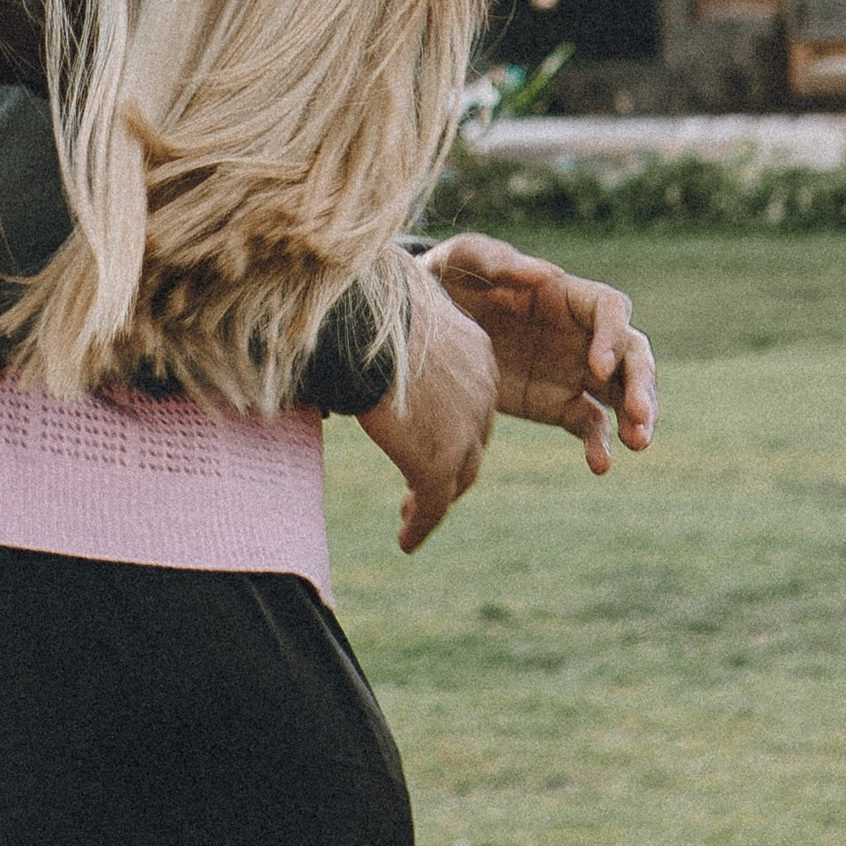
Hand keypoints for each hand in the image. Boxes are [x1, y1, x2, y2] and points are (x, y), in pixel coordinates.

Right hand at [358, 267, 497, 555]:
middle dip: (451, 463)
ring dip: (435, 499)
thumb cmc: (364, 303)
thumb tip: (364, 351)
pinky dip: (421, 526)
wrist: (363, 319)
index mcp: (476, 351)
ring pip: (458, 477)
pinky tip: (406, 542)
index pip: (474, 398)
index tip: (428, 435)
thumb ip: (396, 343)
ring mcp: (465, 429)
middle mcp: (482, 391)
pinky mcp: (439, 462)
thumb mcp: (395, 317)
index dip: (454, 421)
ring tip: (410, 516)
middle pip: (473, 440)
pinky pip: (433, 505)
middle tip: (422, 485)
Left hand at [421, 233, 656, 472]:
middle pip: (631, 353)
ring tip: (639, 443)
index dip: (614, 335)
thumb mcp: (463, 258)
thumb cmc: (448, 278)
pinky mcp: (558, 403)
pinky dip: (601, 444)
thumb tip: (548, 273)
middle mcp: (580, 332)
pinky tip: (600, 465)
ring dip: (638, 415)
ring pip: (622, 392)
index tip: (599, 365)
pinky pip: (590, 424)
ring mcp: (573, 370)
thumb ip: (498, 261)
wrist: (423, 323)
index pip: (610, 308)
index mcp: (564, 294)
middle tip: (641, 415)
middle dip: (642, 382)